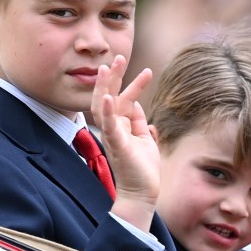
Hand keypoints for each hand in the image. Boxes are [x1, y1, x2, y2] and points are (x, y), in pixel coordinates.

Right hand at [93, 55, 158, 231]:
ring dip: (106, 86)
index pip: (123, 99)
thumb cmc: (143, 169)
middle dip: (113, 76)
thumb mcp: (145, 139)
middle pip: (108, 96)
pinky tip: (108, 96)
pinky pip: (109, 126)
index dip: (132, 84)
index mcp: (121, 126)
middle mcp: (113, 129)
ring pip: (104, 106)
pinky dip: (107, 111)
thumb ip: (139, 123)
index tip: (146, 70)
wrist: (142, 194)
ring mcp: (113, 137)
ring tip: (109, 67)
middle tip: (119, 57)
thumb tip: (137, 106)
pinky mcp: (117, 146)